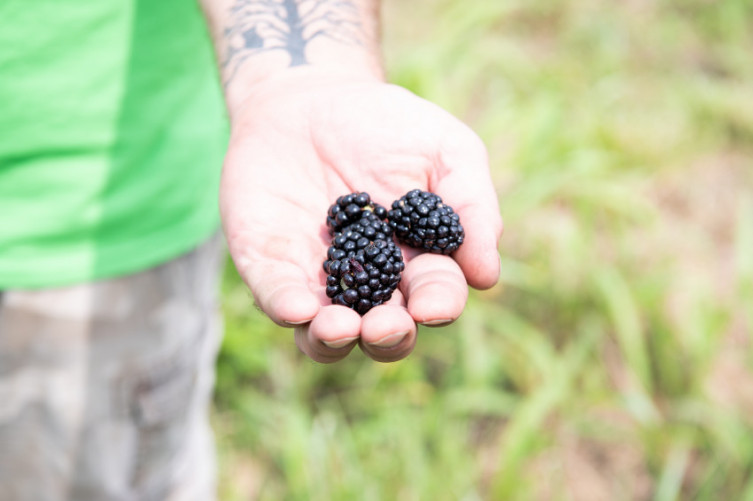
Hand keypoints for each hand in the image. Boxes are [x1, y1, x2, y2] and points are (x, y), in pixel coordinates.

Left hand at [220, 69, 502, 362]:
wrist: (311, 97)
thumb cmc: (389, 125)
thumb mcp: (447, 150)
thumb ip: (472, 206)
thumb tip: (487, 275)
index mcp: (418, 262)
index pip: (434, 295)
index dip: (438, 304)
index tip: (434, 305)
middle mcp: (369, 284)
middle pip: (383, 331)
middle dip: (387, 336)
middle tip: (386, 326)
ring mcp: (317, 280)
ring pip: (326, 335)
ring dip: (333, 340)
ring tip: (339, 327)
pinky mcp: (271, 266)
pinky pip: (276, 296)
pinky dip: (285, 307)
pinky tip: (297, 308)